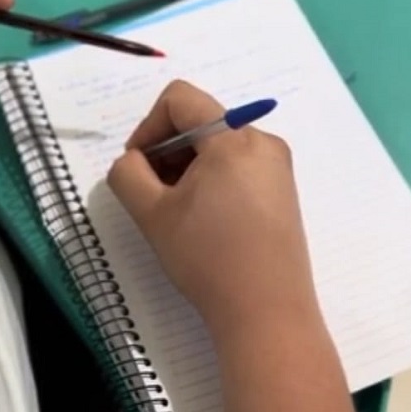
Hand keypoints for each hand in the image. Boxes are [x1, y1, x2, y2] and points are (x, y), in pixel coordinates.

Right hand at [107, 80, 320, 331]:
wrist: (267, 312)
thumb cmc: (207, 258)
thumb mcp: (152, 214)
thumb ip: (127, 174)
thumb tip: (132, 162)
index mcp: (234, 138)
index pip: (180, 99)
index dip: (148, 126)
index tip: (136, 165)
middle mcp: (263, 142)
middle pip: (201, 122)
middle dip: (167, 150)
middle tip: (150, 192)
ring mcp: (278, 168)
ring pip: (219, 146)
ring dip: (187, 167)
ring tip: (175, 211)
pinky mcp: (283, 192)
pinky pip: (239, 166)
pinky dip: (212, 179)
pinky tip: (202, 220)